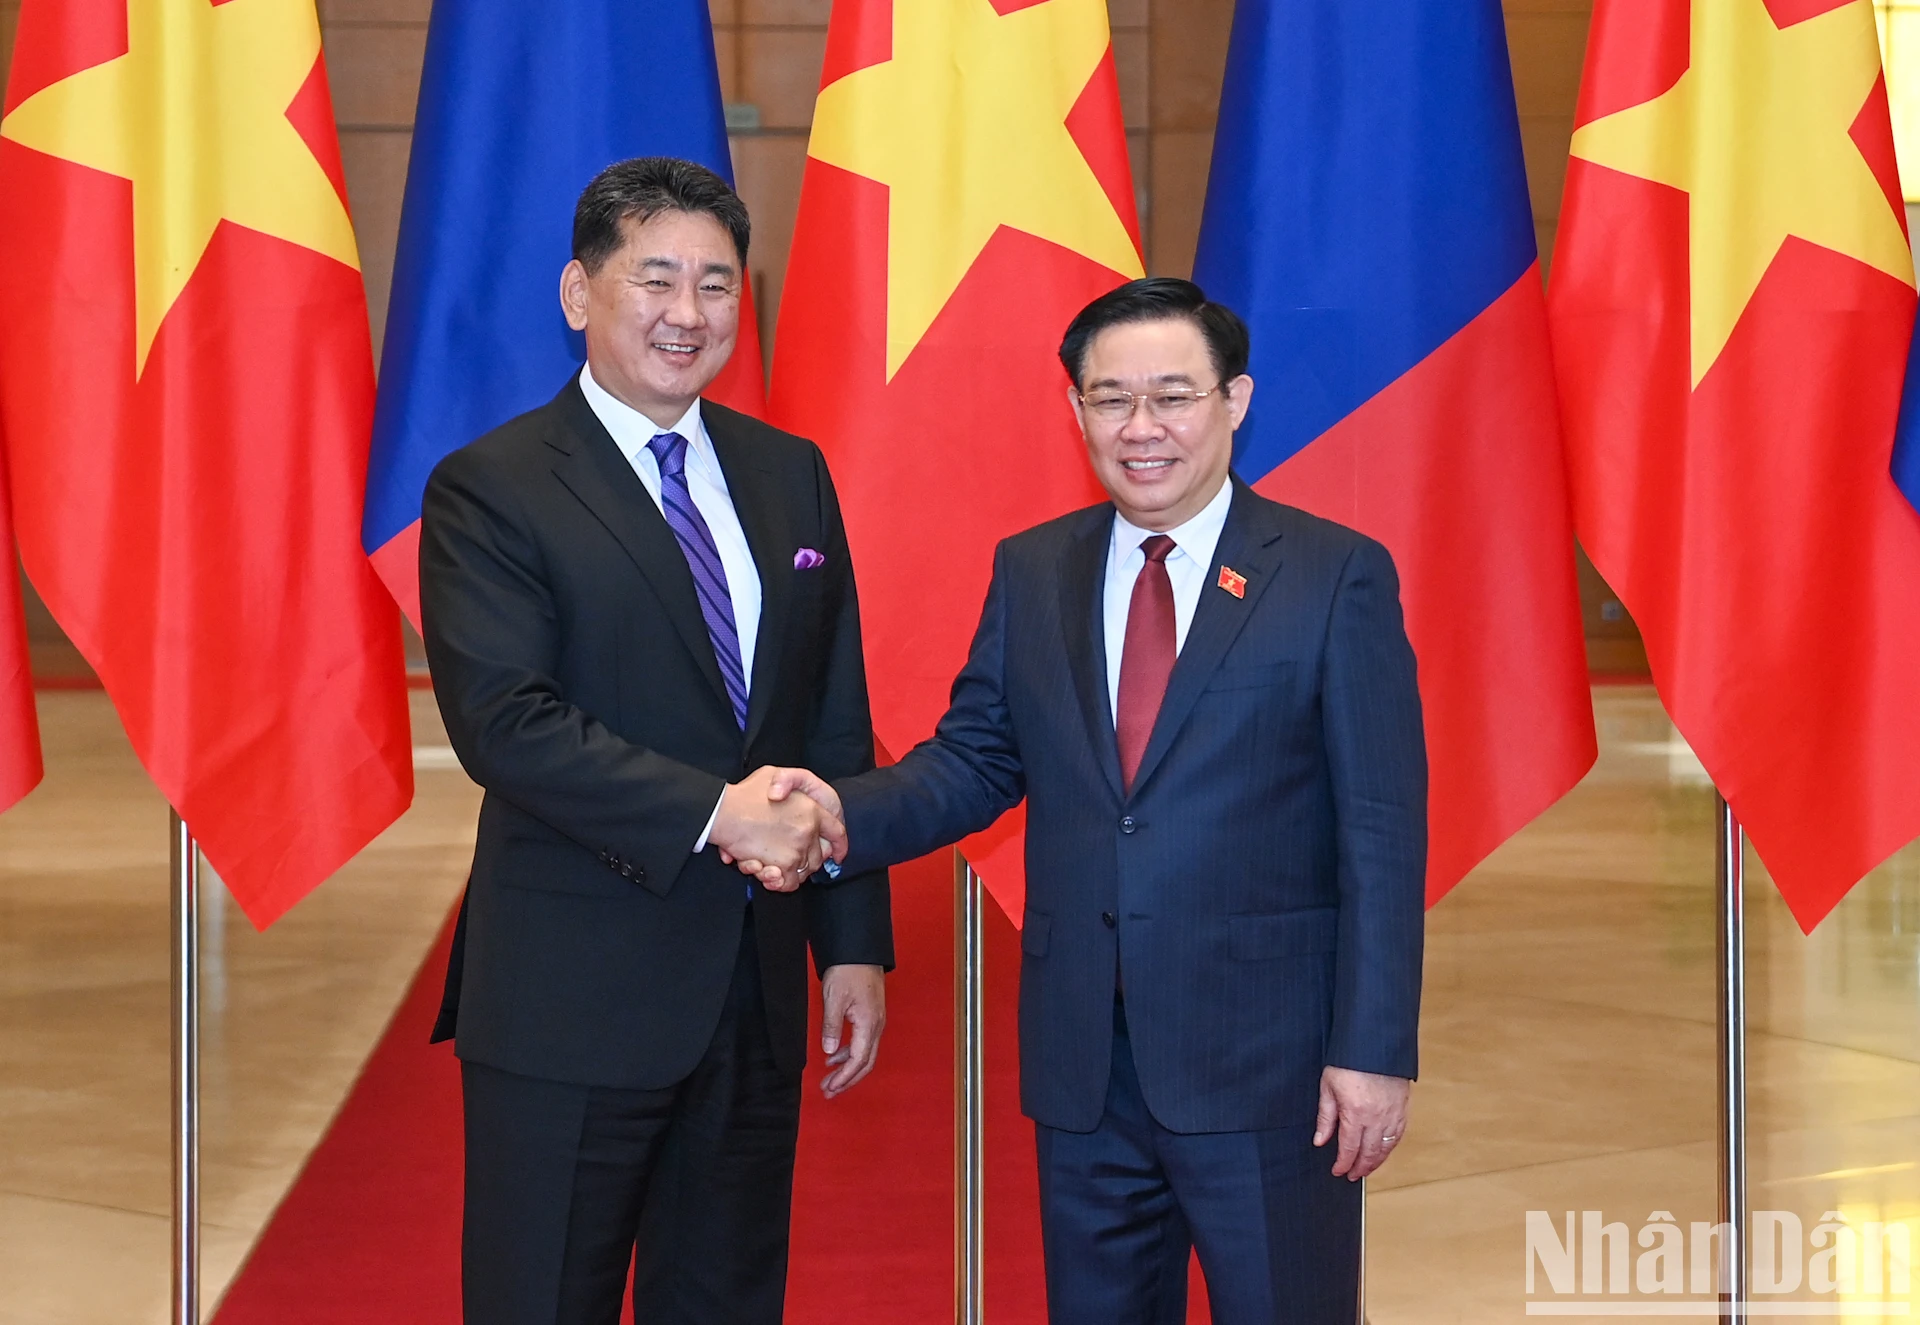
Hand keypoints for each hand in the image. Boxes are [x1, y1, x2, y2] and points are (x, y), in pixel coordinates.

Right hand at [709, 766, 845, 890]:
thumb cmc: (744, 794)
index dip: (839, 844)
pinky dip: (781, 882)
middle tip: (792, 856)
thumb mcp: (773, 774)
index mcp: (812, 810)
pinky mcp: (782, 867)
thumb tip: (792, 797)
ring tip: (774, 863)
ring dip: (792, 870)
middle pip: (820, 855)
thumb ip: (790, 782)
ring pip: (804, 870)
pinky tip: (770, 873)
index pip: (837, 832)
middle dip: (809, 858)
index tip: (838, 853)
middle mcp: (808, 831)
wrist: (723, 813)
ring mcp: (797, 851)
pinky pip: (790, 883)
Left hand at [819, 964, 884, 1096]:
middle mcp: (877, 1026)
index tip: (830, 1088)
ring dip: (847, 1069)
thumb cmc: (848, 970)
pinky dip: (849, 1054)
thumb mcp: (834, 998)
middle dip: (847, 1080)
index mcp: (869, 1024)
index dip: (845, 1077)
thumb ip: (831, 1026)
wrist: (861, 951)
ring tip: (828, 1080)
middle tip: (829, 1092)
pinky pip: (863, 1043)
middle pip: (865, 1063)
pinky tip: (834, 1057)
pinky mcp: (871, 1017)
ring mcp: (876, 1022)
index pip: (859, 1060)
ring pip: (865, 1055)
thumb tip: (830, 1051)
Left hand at [1313, 1066, 1409, 1180]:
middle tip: (1351, 1176)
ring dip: (1375, 1162)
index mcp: (1355, 1113)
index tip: (1337, 1171)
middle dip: (1359, 1168)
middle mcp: (1376, 1118)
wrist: (1374, 1044)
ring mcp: (1392, 1114)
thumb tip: (1320, 1140)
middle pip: (1369, 1153)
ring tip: (1366, 1169)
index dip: (1343, 1164)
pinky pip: (1398, 1136)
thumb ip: (1326, 1117)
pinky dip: (1390, 1148)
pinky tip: (1383, 1151)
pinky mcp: (1402, 1108)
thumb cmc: (1348, 1062)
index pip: (1349, 1149)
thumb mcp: (1328, 1087)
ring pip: (1386, 1148)